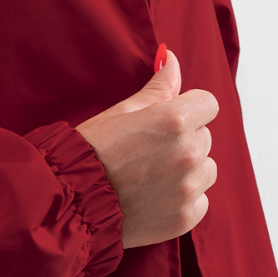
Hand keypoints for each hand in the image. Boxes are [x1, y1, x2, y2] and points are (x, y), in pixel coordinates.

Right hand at [75, 50, 218, 248]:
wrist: (70, 201)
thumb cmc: (92, 151)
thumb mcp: (122, 111)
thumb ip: (158, 87)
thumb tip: (171, 58)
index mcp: (174, 119)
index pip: (208, 104)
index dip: (188, 110)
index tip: (168, 121)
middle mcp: (187, 153)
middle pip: (205, 138)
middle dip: (184, 140)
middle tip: (148, 152)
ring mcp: (187, 188)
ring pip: (206, 170)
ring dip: (187, 171)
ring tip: (152, 176)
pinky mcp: (184, 218)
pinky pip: (200, 201)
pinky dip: (183, 200)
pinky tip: (154, 197)